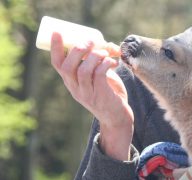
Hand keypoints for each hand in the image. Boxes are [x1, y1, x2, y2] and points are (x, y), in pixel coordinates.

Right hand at [50, 32, 133, 160]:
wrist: (118, 117)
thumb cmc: (109, 94)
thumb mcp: (99, 78)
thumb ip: (97, 63)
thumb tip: (106, 44)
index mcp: (71, 82)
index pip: (57, 64)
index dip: (56, 48)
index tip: (57, 33)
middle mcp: (75, 88)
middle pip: (68, 66)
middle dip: (78, 50)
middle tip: (91, 41)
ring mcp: (87, 93)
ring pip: (83, 70)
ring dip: (94, 57)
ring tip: (105, 53)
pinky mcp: (100, 95)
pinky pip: (99, 76)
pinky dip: (105, 64)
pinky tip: (112, 62)